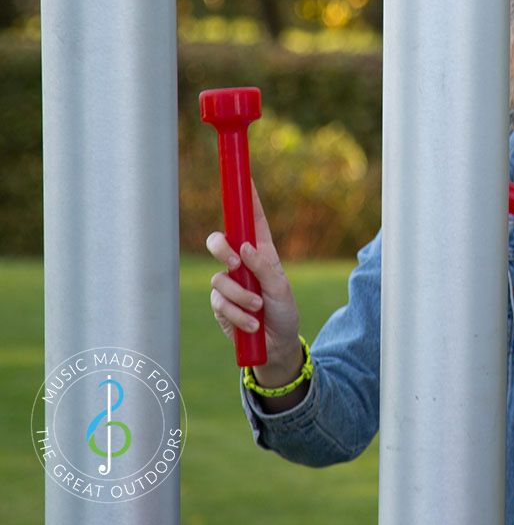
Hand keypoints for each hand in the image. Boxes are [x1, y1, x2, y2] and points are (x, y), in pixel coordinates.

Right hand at [206, 182, 302, 385]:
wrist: (276, 346)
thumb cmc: (284, 312)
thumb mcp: (281, 289)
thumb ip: (264, 268)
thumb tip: (245, 248)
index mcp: (261, 252)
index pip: (252, 221)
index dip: (247, 199)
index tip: (243, 178)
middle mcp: (242, 263)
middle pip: (219, 241)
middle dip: (221, 249)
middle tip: (235, 264)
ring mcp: (228, 283)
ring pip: (219, 278)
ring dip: (241, 297)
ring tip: (259, 308)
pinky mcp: (219, 304)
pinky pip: (219, 302)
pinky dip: (237, 314)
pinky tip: (252, 324)